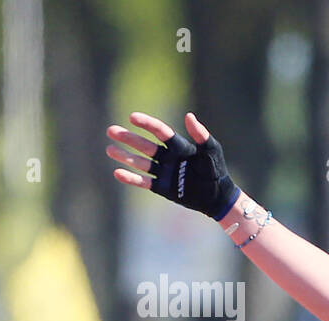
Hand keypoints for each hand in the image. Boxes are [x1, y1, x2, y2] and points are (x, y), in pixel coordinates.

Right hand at [106, 111, 238, 219]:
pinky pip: (144, 182)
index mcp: (179, 146)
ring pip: (140, 162)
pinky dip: (131, 178)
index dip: (147, 124)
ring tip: (110, 149)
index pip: (160, 132)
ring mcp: (164, 172)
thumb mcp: (212, 151)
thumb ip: (201, 135)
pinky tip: (118, 172)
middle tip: (111, 131)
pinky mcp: (162, 187)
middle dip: (128, 138)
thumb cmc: (217, 170)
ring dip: (125, 156)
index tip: (132, 117)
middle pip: (145, 145)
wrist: (218, 196)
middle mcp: (168, 157)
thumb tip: (189, 116)